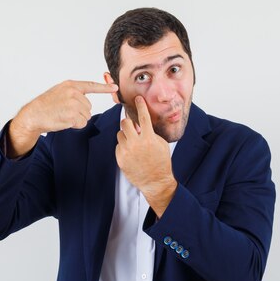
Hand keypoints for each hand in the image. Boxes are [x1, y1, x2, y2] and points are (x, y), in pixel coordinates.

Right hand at [7, 80, 117, 156]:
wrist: (34, 115)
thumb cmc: (46, 105)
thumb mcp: (60, 92)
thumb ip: (74, 93)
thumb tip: (86, 101)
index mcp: (71, 85)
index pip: (91, 85)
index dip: (105, 87)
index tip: (115, 87)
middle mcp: (73, 93)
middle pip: (88, 107)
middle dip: (79, 112)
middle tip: (64, 111)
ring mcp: (73, 104)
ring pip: (86, 116)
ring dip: (77, 119)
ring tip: (63, 116)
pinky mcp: (72, 116)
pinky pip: (82, 123)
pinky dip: (75, 125)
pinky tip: (64, 121)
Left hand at [115, 96, 177, 216]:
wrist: (155, 181)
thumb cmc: (160, 162)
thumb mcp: (160, 144)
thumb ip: (150, 132)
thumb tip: (140, 124)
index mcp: (148, 138)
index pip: (143, 116)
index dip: (140, 105)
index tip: (138, 99)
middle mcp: (136, 143)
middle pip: (125, 122)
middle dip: (128, 123)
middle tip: (133, 127)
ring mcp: (127, 151)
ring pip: (120, 134)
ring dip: (126, 135)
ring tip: (133, 143)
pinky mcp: (120, 158)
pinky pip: (118, 146)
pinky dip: (123, 147)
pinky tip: (131, 153)